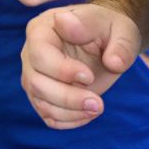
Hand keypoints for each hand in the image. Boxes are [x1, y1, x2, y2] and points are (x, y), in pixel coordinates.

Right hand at [21, 4, 141, 129]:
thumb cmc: (110, 30)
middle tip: (98, 103)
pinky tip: (89, 113)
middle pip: (35, 83)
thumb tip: (96, 48)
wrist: (108, 41)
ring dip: (70, 112)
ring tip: (97, 108)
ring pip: (41, 103)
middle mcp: (31, 54)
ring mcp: (35, 76)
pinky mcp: (43, 96)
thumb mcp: (117, 28)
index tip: (89, 76)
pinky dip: (68, 120)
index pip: (40, 54)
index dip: (62, 70)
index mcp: (42, 30)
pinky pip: (48, 116)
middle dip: (67, 98)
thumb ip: (109, 35)